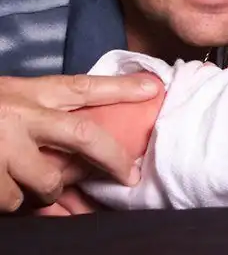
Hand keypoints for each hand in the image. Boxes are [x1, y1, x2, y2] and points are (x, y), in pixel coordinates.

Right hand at [0, 73, 161, 211]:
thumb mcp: (6, 97)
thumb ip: (38, 110)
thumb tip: (74, 134)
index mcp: (28, 92)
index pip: (83, 87)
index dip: (121, 88)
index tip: (153, 89)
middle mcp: (22, 115)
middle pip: (84, 135)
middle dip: (113, 158)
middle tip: (130, 176)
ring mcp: (4, 146)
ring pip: (50, 181)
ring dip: (46, 191)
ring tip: (30, 185)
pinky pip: (15, 201)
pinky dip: (11, 200)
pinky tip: (3, 188)